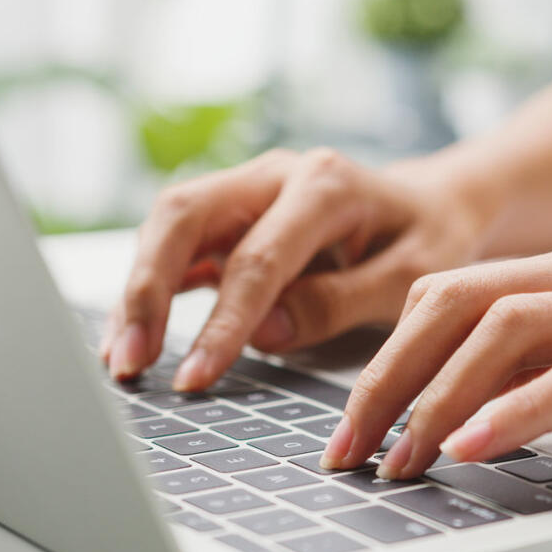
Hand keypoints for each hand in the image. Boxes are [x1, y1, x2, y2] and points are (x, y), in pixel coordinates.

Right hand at [101, 148, 492, 389]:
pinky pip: (179, 244)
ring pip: (169, 226)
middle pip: (185, 216)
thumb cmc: (429, 239)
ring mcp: (249, 189)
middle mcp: (275, 175)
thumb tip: (261, 334)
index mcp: (324, 183)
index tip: (195, 377)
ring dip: (138, 290)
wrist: (431, 205)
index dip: (223, 322)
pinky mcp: (235, 214)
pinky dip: (152, 288)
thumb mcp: (409, 276)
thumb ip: (338, 302)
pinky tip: (133, 335)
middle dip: (148, 291)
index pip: (258, 258)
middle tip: (129, 362)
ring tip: (120, 358)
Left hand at [321, 241, 551, 477]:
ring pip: (507, 331)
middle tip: (348, 449)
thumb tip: (482, 406)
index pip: (453, 294)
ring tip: (398, 459)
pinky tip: (476, 448)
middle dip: (387, 378)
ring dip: (438, 399)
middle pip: (458, 305)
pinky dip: (520, 409)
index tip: (353, 421)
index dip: (388, 356)